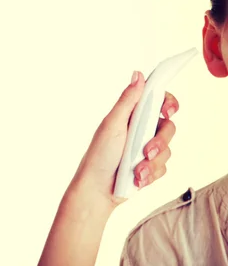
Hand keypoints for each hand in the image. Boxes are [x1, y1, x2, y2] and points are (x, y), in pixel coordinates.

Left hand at [71, 71, 178, 208]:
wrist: (97, 190)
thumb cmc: (99, 155)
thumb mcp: (113, 124)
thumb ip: (128, 101)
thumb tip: (138, 74)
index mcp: (130, 116)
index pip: (157, 101)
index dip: (168, 103)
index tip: (168, 111)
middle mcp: (140, 130)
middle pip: (168, 127)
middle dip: (159, 141)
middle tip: (146, 151)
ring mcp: (146, 149)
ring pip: (168, 150)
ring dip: (152, 162)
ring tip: (136, 171)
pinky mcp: (150, 167)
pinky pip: (164, 167)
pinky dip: (151, 174)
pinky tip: (137, 179)